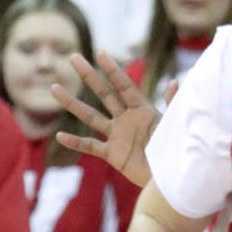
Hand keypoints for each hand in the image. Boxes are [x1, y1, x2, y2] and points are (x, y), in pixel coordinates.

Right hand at [53, 50, 161, 189]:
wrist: (171, 178)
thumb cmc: (176, 151)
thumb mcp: (175, 126)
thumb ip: (173, 105)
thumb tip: (175, 81)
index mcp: (142, 110)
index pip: (124, 86)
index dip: (113, 70)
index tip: (100, 52)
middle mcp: (126, 119)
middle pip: (104, 94)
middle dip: (89, 76)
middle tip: (74, 57)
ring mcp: (117, 136)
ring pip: (90, 117)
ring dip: (73, 103)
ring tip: (54, 88)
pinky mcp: (113, 155)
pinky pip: (91, 146)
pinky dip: (75, 142)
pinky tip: (60, 136)